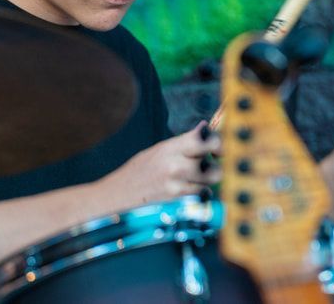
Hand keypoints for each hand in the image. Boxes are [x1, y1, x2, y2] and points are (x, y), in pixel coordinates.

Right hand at [93, 122, 221, 211]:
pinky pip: (202, 199)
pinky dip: (199, 198)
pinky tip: (185, 196)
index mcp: (170, 148)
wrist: (115, 199)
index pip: (205, 139)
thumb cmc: (137, 175)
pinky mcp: (177, 204)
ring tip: (189, 184)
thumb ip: (183, 143)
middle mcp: (175, 165)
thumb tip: (205, 128)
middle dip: (212, 169)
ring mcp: (176, 186)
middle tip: (203, 171)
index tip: (218, 151)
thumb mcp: (157, 152)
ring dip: (205, 184)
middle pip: (212, 166)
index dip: (218, 144)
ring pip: (209, 184)